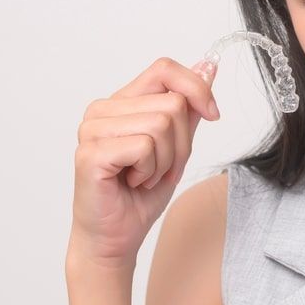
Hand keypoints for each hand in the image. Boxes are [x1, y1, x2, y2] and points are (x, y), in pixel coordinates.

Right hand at [68, 57, 220, 267]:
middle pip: (172, 102)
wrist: (115, 238)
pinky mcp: (91, 152)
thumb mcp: (177, 146)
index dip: (196, 88)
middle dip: (182, 143)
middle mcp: (102, 109)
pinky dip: (151, 171)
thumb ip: (189, 107)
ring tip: (144, 177)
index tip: (213, 114)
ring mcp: (92, 129)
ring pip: (162, 123)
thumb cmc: (140, 195)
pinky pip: (145, 146)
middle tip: (161, 168)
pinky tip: (132, 183)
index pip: (164, 69)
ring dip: (166, 160)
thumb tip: (208, 67)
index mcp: (122, 102)